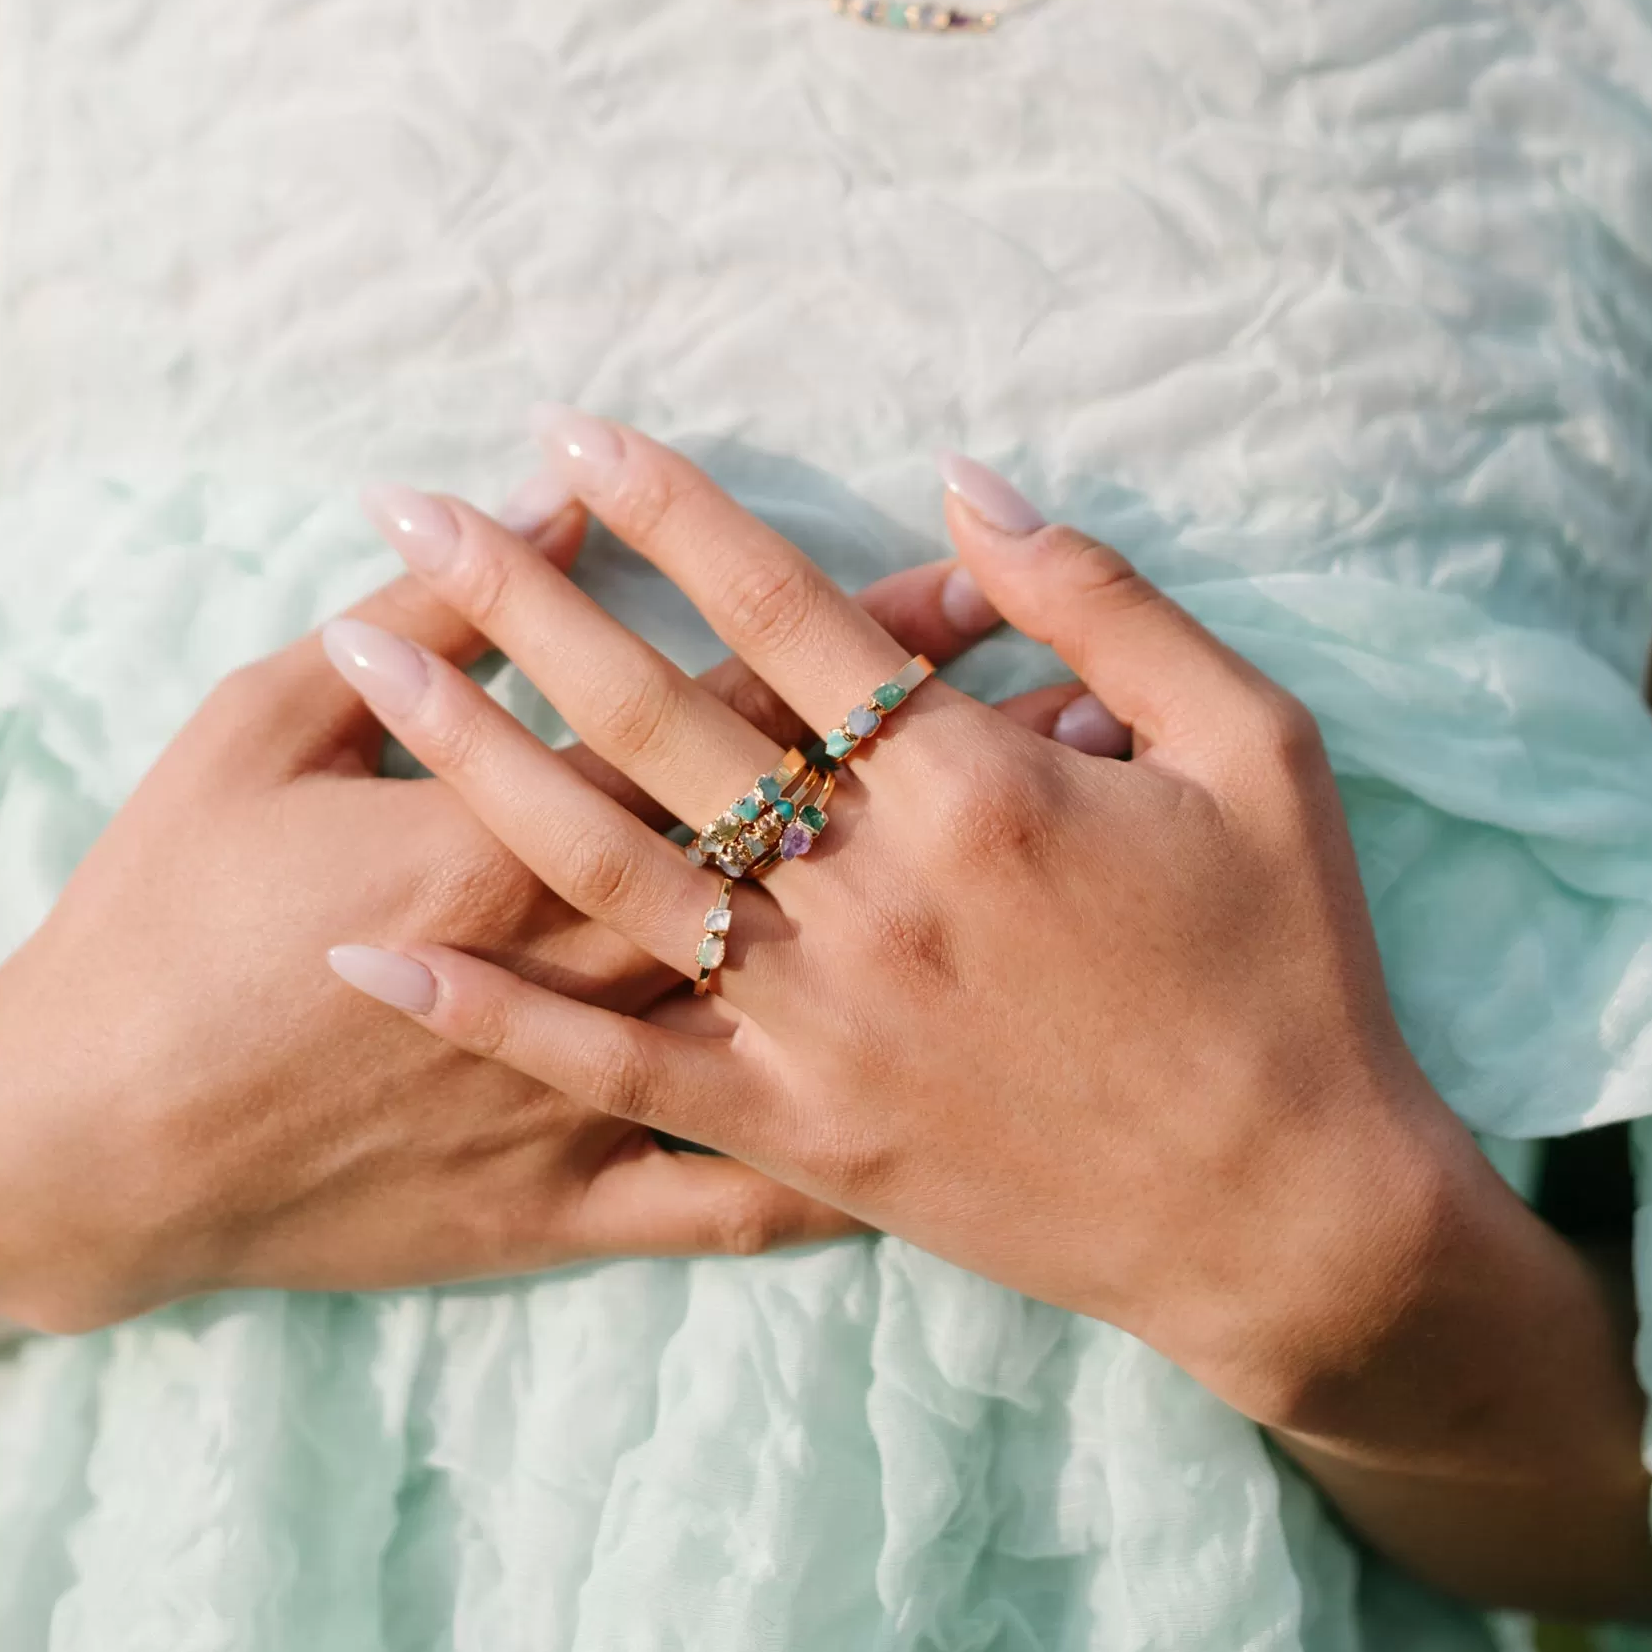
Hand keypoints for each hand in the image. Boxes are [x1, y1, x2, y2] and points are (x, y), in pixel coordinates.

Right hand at [0, 473, 1093, 1334]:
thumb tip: (558, 515)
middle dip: (937, 771)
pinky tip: (951, 1120)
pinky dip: (843, 1166)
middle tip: (1070, 703)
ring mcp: (592, 1104)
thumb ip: (435, 624)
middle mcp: (592, 966)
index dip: (863, 645)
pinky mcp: (573, 1208)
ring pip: (805, 1010)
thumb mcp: (269, 725)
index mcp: (527, 835)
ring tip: (1053, 877)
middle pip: (795, 847)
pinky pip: (735, 1203)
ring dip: (931, 940)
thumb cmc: (164, 915)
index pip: (731, 713)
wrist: (84, 1146)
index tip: (978, 593)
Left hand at [324, 415, 1651, 1617]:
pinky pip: (614, 1065)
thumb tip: (969, 489)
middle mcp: (871, 898)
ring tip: (364, 660)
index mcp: (979, 790)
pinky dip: (492, 1009)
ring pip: (604, 867)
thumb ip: (1108, 607)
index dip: (669, 514)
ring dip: (473, 755)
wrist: (1287, 1212)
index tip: (572, 439)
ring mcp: (817, 1023)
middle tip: (408, 510)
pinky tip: (379, 949)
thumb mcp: (1255, 748)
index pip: (784, 616)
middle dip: (522, 602)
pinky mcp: (796, 1133)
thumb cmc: (1287, 965)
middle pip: (658, 720)